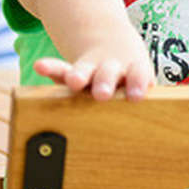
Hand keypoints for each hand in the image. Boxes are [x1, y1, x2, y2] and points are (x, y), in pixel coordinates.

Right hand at [34, 45, 153, 101]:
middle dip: (106, 83)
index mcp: (134, 73)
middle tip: (103, 94)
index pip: (138, 76)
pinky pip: (59, 70)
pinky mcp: (72, 72)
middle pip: (109, 73)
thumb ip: (139, 98)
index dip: (137, 84)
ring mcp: (92, 70)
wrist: (117, 48)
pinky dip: (50, 68)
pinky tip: (40, 66)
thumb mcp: (140, 85)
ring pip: (84, 71)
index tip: (136, 96)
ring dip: (79, 76)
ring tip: (75, 81)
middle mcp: (112, 70)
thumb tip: (149, 141)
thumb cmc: (131, 80)